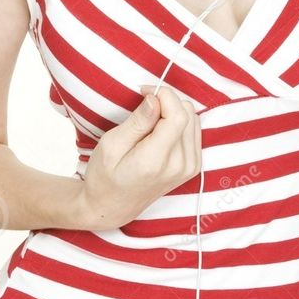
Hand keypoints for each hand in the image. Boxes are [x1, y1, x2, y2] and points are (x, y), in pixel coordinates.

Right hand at [77, 84, 201, 231]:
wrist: (112, 207)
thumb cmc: (104, 176)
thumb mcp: (111, 145)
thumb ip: (137, 121)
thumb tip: (156, 99)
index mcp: (156, 161)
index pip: (178, 116)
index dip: (164, 95)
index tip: (145, 91)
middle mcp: (179, 166)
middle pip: (187, 114)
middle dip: (167, 102)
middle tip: (144, 108)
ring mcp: (189, 168)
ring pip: (193, 118)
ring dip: (173, 111)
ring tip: (150, 122)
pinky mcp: (193, 166)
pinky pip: (194, 130)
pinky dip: (179, 123)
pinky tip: (160, 131)